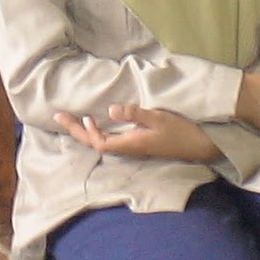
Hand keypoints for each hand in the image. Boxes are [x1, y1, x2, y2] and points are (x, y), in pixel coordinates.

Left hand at [53, 104, 219, 162]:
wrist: (201, 146)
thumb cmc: (181, 130)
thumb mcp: (158, 118)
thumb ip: (134, 114)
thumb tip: (109, 110)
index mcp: (131, 144)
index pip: (100, 143)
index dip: (86, 132)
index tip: (79, 116)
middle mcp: (129, 149)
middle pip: (96, 144)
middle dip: (76, 131)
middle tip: (58, 116)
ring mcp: (134, 148)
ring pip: (103, 143)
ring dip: (85, 132)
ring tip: (71, 120)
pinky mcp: (139, 144)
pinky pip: (111, 141)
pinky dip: (98, 132)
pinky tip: (97, 124)